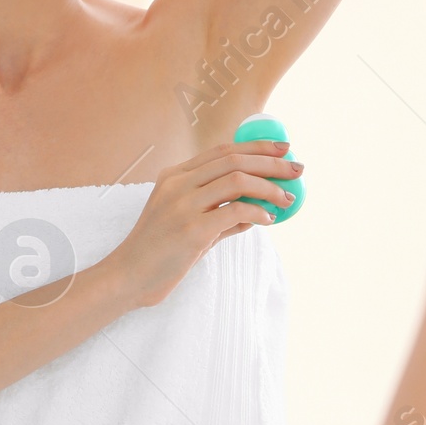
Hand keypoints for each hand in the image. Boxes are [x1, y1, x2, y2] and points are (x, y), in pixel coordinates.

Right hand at [104, 142, 302, 309]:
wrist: (127, 277)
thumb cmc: (158, 253)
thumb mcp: (187, 223)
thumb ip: (219, 213)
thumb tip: (256, 210)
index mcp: (174, 176)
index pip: (222, 151)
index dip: (256, 147)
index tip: (283, 149)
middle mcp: (177, 184)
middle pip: (234, 160)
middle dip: (272, 163)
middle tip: (298, 169)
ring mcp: (183, 205)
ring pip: (238, 181)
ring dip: (270, 187)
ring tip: (288, 199)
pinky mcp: (191, 230)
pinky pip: (236, 211)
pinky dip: (258, 212)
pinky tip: (268, 220)